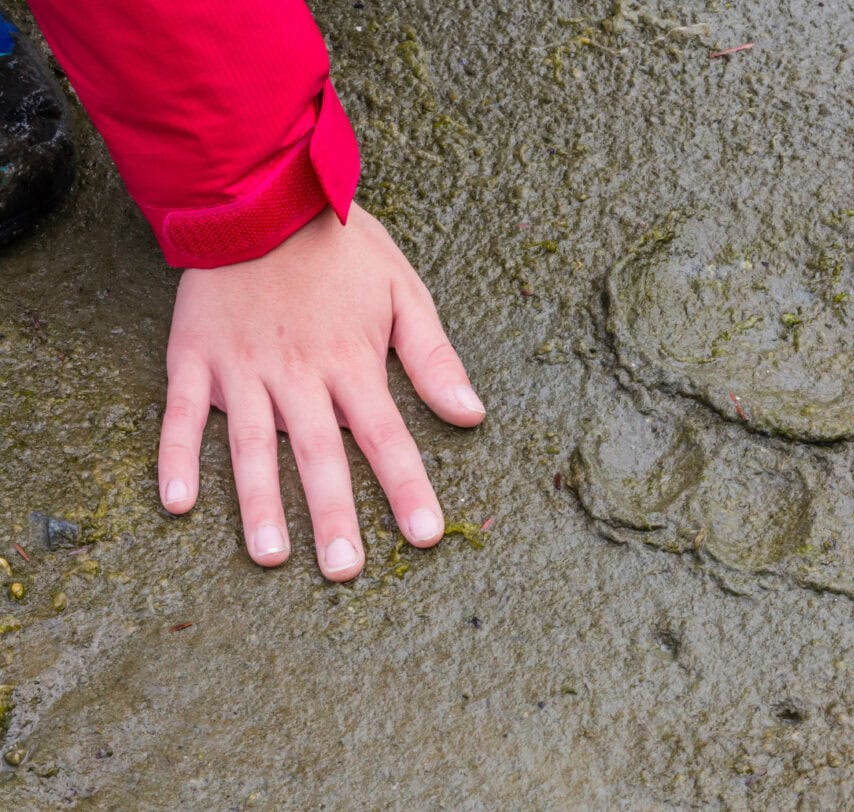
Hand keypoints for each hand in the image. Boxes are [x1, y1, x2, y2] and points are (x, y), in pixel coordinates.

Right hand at [155, 203, 485, 580]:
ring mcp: (241, 367)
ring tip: (268, 557)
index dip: (407, 488)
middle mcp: (297, 373)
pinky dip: (175, 456)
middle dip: (334, 516)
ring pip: (248, 446)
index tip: (424, 537)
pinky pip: (180, 413)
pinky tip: (177, 504)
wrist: (259, 194)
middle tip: (345, 571)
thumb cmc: (341, 247)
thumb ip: (433, 356)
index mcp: (351, 361)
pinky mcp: (193, 357)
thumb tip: (472, 413)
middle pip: (319, 455)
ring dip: (258, 503)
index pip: (386, 437)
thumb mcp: (403, 290)